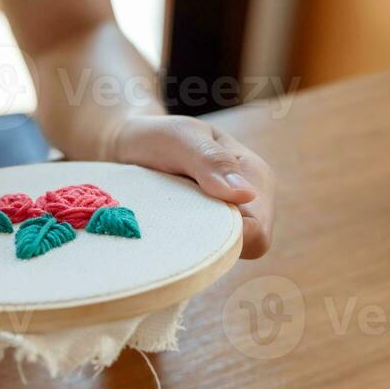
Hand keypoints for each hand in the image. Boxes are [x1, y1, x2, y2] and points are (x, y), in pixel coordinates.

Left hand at [105, 115, 275, 257]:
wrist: (131, 145)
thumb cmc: (158, 136)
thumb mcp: (182, 138)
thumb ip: (211, 161)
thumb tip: (245, 194)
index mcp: (258, 177)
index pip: (258, 232)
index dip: (229, 236)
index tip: (191, 218)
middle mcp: (253, 203)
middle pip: (245, 247)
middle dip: (211, 240)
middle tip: (175, 214)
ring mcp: (232, 218)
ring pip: (225, 252)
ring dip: (196, 241)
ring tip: (171, 216)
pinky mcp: (211, 229)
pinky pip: (207, 251)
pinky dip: (187, 242)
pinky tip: (169, 226)